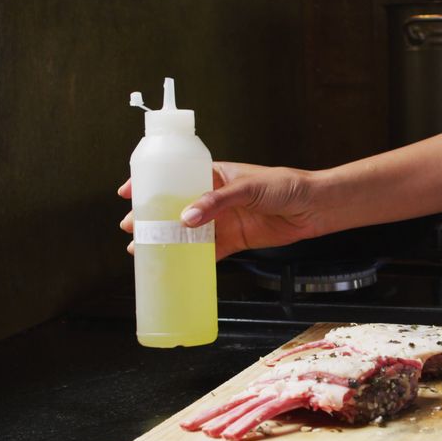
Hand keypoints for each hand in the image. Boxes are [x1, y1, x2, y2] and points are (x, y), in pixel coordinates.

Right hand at [118, 162, 322, 259]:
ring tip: (142, 250)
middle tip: (130, 227)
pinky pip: (208, 251)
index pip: (175, 176)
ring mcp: (223, 220)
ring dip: (166, 240)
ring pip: (187, 231)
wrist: (313, 208)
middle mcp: (214, 198)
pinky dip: (191, 259)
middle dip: (150, 217)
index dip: (150, 183)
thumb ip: (217, 202)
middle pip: (174, 206)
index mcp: (214, 175)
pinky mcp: (234, 240)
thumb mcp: (248, 188)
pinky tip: (175, 265)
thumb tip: (187, 217)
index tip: (127, 191)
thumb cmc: (285, 186)